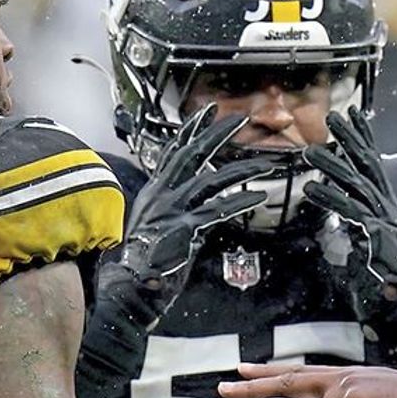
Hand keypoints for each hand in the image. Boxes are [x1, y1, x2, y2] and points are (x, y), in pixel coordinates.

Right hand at [118, 104, 279, 319]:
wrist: (131, 284)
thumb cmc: (145, 260)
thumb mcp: (159, 226)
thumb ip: (182, 213)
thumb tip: (205, 212)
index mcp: (155, 191)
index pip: (174, 152)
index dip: (191, 130)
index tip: (206, 113)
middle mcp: (162, 194)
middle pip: (192, 154)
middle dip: (216, 133)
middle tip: (238, 118)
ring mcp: (172, 209)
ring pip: (211, 180)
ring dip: (241, 171)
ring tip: (265, 164)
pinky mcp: (183, 227)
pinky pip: (216, 210)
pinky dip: (239, 203)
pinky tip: (257, 197)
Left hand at [303, 108, 396, 320]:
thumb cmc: (376, 280)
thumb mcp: (359, 243)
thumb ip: (348, 224)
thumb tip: (330, 211)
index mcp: (386, 208)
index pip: (374, 166)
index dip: (363, 138)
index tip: (353, 115)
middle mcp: (389, 210)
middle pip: (368, 168)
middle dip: (351, 140)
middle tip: (332, 117)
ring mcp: (385, 223)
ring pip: (356, 187)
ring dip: (332, 167)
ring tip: (310, 152)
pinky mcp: (377, 239)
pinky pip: (350, 214)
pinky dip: (330, 199)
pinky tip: (312, 188)